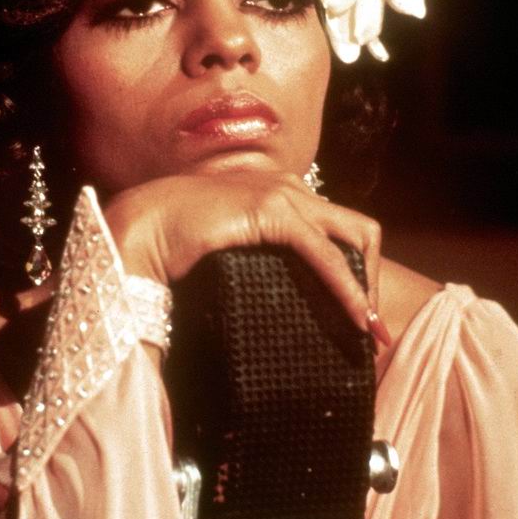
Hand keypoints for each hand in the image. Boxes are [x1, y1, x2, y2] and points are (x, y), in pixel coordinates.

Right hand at [103, 171, 381, 335]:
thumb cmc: (178, 240)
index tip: (357, 314)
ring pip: (353, 237)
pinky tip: (355, 316)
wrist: (143, 224)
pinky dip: (347, 287)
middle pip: (359, 229)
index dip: (357, 270)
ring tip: (370, 330)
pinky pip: (325, 253)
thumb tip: (276, 294)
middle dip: (374, 277)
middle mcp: (290, 188)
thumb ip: (260, 258)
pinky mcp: (271, 211)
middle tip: (370, 326)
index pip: (338, 228)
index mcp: (282, 192)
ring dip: (368, 287)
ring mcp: (283, 195)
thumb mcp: (234, 247)